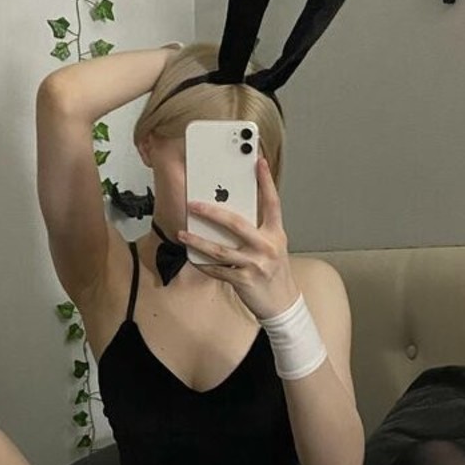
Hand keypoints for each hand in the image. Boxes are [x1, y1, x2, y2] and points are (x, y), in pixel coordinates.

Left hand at [178, 157, 298, 319]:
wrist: (282, 303)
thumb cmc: (274, 271)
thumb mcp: (273, 246)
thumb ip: (258, 229)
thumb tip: (231, 213)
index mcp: (275, 233)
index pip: (272, 202)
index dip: (266, 181)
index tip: (258, 162)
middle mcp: (266, 246)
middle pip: (236, 223)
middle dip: (212, 212)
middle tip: (193, 204)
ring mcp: (254, 264)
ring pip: (219, 249)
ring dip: (197, 241)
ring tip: (182, 234)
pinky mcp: (243, 280)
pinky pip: (217, 269)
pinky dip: (202, 263)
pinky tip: (191, 256)